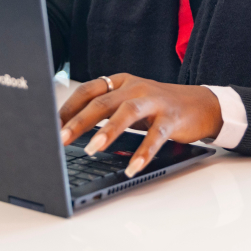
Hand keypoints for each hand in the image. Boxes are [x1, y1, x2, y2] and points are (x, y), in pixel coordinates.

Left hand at [59, 74, 222, 177]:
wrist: (201, 104)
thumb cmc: (157, 106)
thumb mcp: (129, 103)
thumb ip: (106, 112)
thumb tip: (71, 131)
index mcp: (120, 82)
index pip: (88, 90)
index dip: (68, 107)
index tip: (49, 125)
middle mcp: (135, 87)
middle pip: (102, 102)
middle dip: (79, 121)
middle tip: (61, 138)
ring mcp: (154, 100)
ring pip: (126, 112)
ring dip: (107, 131)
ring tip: (91, 149)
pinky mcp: (172, 117)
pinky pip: (156, 136)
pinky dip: (143, 152)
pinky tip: (132, 168)